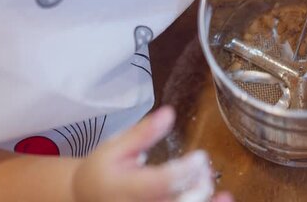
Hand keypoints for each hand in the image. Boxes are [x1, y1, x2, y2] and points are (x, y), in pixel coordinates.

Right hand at [72, 106, 232, 201]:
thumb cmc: (102, 170)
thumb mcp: (116, 146)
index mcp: (125, 187)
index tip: (201, 156)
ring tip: (208, 181)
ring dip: (204, 199)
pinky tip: (221, 199)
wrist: (85, 196)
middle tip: (204, 168)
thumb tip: (169, 113)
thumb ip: (143, 133)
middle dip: (198, 186)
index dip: (186, 170)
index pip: (162, 182)